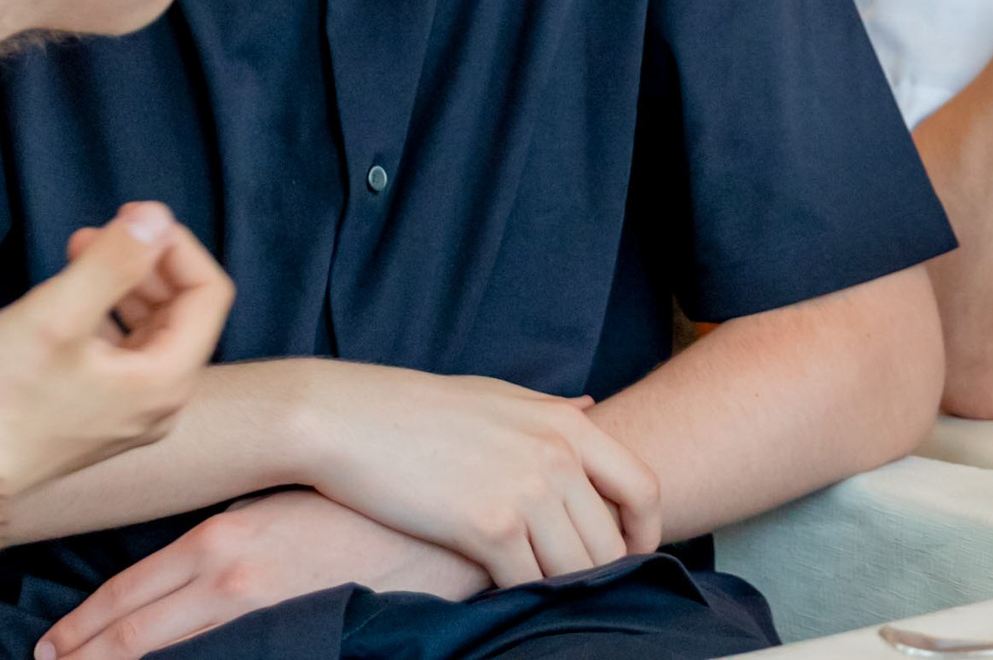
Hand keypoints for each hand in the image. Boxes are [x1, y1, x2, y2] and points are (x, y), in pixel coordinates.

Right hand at [0, 203, 232, 494]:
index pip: (209, 293)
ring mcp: (128, 415)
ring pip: (150, 330)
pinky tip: (67, 300)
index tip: (130, 217)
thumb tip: (157, 218)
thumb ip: (113, 262)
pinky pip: (121, 353)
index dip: (176, 246)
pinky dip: (105, 316)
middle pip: (183, 311)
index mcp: (165, 381)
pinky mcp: (96, 418)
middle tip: (94, 233)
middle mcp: (159, 404)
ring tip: (77, 254)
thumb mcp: (56, 314)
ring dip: (124, 284)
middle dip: (146, 262)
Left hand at [37, 490, 486, 659]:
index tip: (51, 646)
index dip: (82, 626)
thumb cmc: (359, 506)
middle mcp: (226, 579)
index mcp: (219, 538)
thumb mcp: (280, 504)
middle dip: (84, 656)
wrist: (435, 528)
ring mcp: (257, 616)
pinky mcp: (292, 641)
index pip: (127, 592)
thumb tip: (191, 561)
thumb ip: (230, 533)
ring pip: (165, 656)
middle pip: (131, 632)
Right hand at [287, 363, 657, 585]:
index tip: (629, 554)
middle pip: (610, 540)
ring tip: (539, 594)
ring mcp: (526, 490)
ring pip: (575, 570)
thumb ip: (549, 409)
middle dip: (600, 573)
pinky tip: (501, 594)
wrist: (346, 419)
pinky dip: (520, 597)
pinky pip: (528, 583)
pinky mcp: (488, 526)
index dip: (645, 532)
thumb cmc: (417, 408)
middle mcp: (556, 454)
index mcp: (565, 422)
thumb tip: (591, 406)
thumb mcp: (497, 394)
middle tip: (575, 588)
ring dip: (561, 590)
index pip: (642, 486)